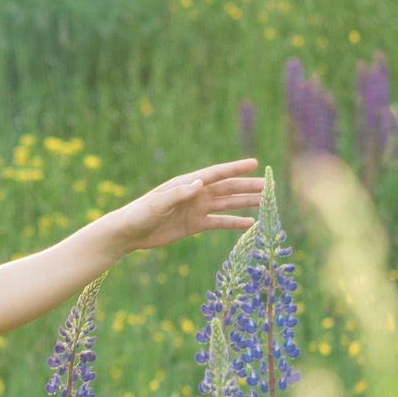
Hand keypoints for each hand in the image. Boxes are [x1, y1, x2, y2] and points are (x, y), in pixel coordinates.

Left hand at [104, 159, 264, 254]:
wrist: (129, 232)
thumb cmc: (140, 214)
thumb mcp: (158, 204)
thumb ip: (178, 194)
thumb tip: (200, 184)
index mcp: (187, 183)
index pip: (216, 174)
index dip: (236, 168)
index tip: (255, 163)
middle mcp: (195, 193)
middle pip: (227, 188)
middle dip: (247, 187)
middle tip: (268, 186)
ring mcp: (197, 209)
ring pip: (227, 204)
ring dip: (245, 203)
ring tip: (265, 202)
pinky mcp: (195, 224)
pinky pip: (220, 222)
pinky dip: (235, 222)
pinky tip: (250, 223)